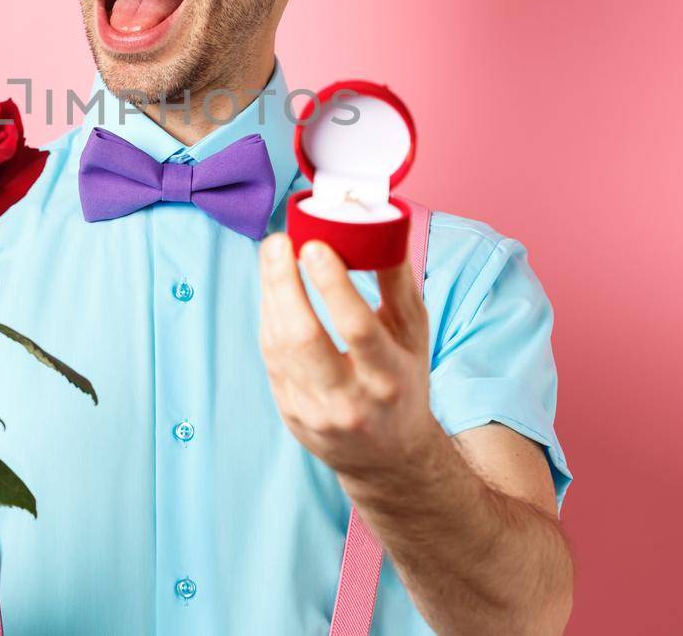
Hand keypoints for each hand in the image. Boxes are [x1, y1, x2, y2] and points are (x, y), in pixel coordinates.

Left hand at [256, 233, 440, 482]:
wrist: (388, 456)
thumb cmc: (402, 381)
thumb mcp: (413, 336)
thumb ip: (397, 283)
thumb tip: (381, 225)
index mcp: (389, 379)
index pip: (357, 330)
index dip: (333, 286)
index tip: (314, 247)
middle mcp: (350, 401)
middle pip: (304, 339)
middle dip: (284, 284)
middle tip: (279, 242)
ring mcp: (314, 412)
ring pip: (279, 346)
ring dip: (271, 294)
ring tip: (274, 254)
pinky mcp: (289, 414)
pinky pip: (271, 358)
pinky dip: (269, 318)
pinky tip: (273, 289)